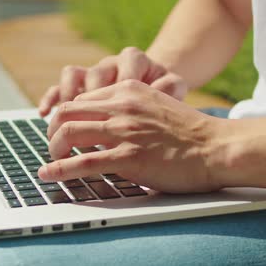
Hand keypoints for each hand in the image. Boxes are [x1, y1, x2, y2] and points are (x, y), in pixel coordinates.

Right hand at [38, 47, 187, 115]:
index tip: (124, 119)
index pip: (124, 71)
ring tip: (68, 122)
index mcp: (134, 60)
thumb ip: (170, 88)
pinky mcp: (79, 83)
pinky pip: (59, 85)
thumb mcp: (173, 88)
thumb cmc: (164, 92)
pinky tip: (44, 112)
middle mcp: (110, 62)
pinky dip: (51, 97)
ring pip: (74, 74)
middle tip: (94, 126)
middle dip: (92, 102)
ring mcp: (92, 71)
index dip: (121, 96)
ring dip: (70, 98)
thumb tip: (160, 90)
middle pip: (95, 74)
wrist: (155, 84)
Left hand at [38, 80, 227, 192]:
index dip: (66, 115)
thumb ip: (132, 109)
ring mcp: (124, 131)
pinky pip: (83, 162)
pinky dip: (60, 170)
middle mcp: (122, 106)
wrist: (217, 147)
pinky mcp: (128, 157)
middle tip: (53, 145)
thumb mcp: (158, 105)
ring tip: (51, 161)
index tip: (62, 129)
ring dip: (53, 149)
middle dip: (53, 130)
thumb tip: (109, 124)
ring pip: (69, 133)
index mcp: (129, 90)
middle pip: (68, 111)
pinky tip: (48, 174)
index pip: (82, 98)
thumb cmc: (192, 132)